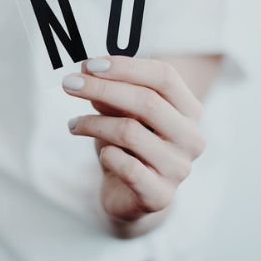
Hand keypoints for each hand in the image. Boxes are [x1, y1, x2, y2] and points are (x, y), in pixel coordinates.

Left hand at [62, 55, 206, 230]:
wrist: (131, 194)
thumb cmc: (129, 145)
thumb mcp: (121, 113)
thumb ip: (111, 93)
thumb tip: (87, 70)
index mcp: (189, 110)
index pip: (164, 76)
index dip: (126, 66)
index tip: (90, 64)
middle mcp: (191, 137)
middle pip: (147, 101)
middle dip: (102, 89)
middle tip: (69, 84)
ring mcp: (179, 168)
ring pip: (130, 132)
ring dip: (94, 124)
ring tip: (74, 124)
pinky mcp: (161, 195)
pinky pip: (127, 168)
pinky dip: (107, 155)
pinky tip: (101, 154)